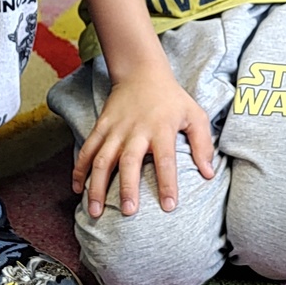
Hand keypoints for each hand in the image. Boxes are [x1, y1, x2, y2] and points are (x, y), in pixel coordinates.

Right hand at [72, 66, 214, 218]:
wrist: (141, 72)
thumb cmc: (171, 98)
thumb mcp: (195, 115)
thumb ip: (203, 144)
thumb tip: (209, 174)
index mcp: (161, 129)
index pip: (166, 160)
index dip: (168, 183)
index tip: (169, 206)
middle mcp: (136, 130)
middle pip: (129, 161)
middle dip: (127, 188)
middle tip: (128, 212)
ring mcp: (115, 129)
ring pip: (102, 159)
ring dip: (97, 186)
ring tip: (96, 211)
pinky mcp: (101, 126)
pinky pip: (87, 150)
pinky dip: (80, 169)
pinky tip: (77, 189)